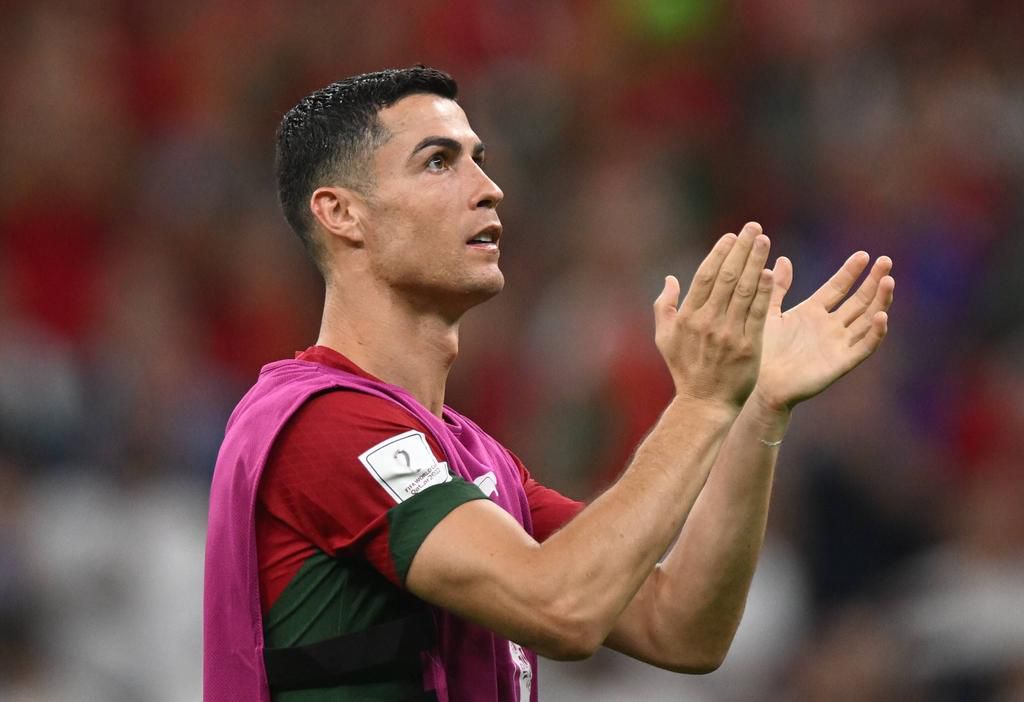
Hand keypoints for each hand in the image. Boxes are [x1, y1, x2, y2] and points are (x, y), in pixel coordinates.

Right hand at [654, 223, 774, 409]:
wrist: (705, 404)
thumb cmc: (684, 370)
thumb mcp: (665, 339)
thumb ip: (664, 306)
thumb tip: (670, 279)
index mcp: (688, 317)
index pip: (706, 276)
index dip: (720, 253)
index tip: (732, 237)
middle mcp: (708, 322)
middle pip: (727, 277)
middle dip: (741, 249)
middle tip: (753, 228)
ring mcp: (729, 333)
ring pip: (744, 290)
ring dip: (755, 262)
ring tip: (764, 241)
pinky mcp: (748, 346)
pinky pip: (758, 313)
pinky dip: (764, 292)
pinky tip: (771, 273)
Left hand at [754, 252, 893, 411]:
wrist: (761, 385)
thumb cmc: (763, 351)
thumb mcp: (768, 313)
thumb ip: (777, 288)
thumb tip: (783, 259)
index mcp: (812, 312)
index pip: (837, 287)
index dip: (851, 271)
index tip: (864, 255)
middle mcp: (830, 326)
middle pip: (858, 300)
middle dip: (873, 281)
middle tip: (886, 261)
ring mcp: (837, 343)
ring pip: (866, 319)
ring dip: (879, 301)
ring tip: (888, 281)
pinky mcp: (841, 362)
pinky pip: (863, 347)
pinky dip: (875, 333)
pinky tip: (881, 316)